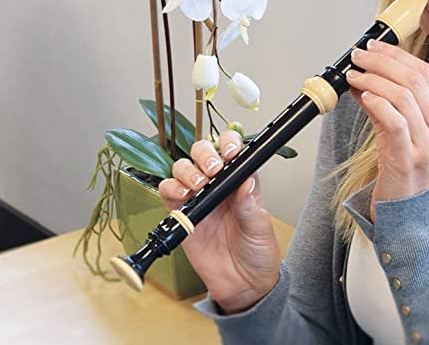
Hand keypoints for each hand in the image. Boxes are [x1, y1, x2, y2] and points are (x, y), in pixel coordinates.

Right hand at [158, 130, 280, 312]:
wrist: (242, 284)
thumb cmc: (257, 252)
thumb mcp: (260, 228)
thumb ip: (250, 206)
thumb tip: (245, 183)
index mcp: (240, 182)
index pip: (232, 151)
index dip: (229, 145)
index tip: (231, 152)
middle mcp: (218, 185)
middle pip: (203, 153)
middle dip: (205, 154)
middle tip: (213, 170)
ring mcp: (198, 198)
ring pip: (183, 168)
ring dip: (187, 170)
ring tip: (198, 185)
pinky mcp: (182, 214)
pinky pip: (168, 192)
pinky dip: (171, 188)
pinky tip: (183, 196)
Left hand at [345, 38, 428, 220]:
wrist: (405, 211)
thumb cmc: (404, 170)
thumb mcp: (399, 130)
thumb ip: (384, 101)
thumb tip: (361, 74)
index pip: (427, 74)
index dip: (398, 56)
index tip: (375, 48)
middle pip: (416, 79)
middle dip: (383, 62)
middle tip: (360, 56)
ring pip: (404, 96)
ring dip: (374, 79)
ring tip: (355, 75)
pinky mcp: (410, 158)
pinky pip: (396, 121)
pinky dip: (377, 102)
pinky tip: (363, 95)